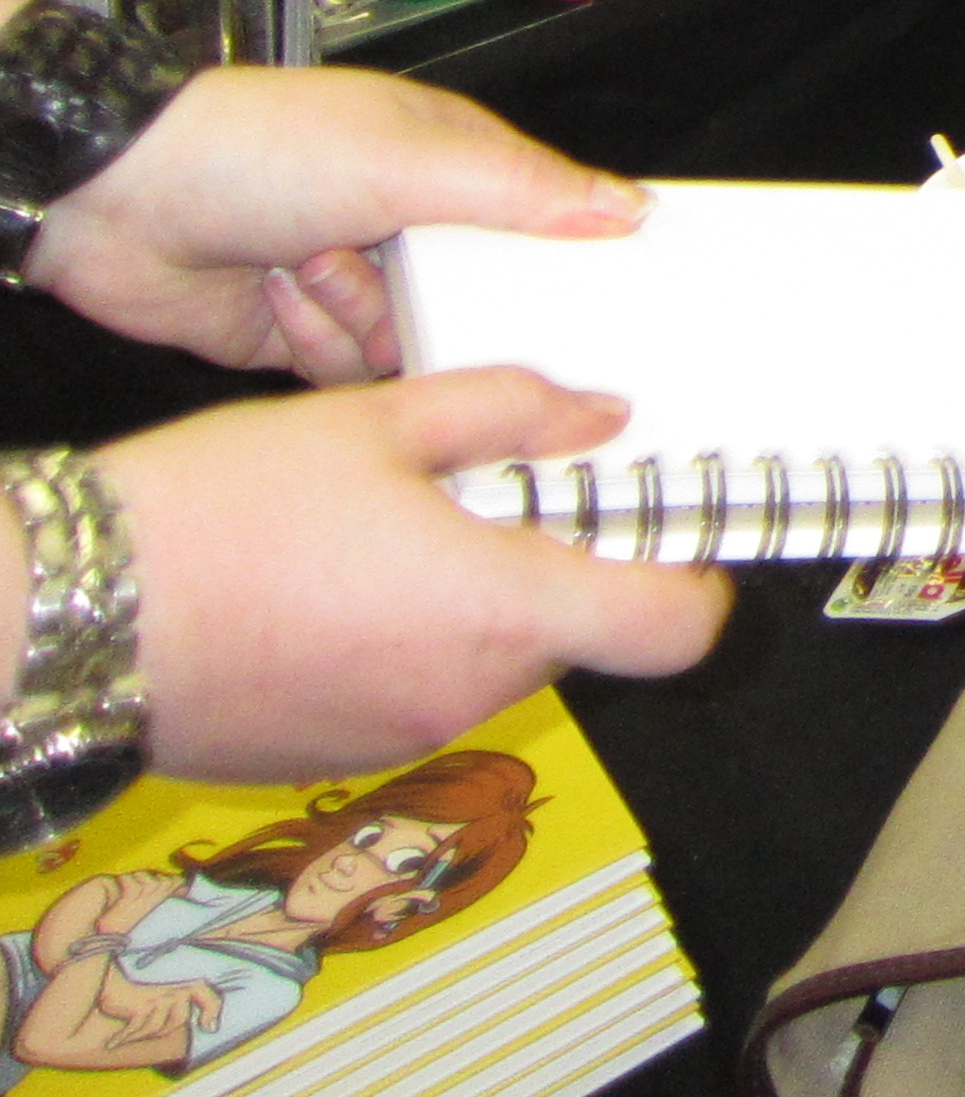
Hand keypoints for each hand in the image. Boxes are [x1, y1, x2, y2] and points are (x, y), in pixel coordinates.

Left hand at [27, 67, 648, 380]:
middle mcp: (407, 224)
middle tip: (432, 300)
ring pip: (412, 344)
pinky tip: (284, 298)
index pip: (544, 220)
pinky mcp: (300, 335)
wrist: (117, 200)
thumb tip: (625, 209)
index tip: (602, 304)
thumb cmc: (257, 146)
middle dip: (451, 307)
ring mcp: (355, 281)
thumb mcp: (410, 160)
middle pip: (480, 298)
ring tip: (315, 268)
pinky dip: (319, 346)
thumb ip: (523, 192)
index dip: (571, 262)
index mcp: (448, 164)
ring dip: (363, 319)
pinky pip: (347, 373)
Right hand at [97, 370, 731, 782]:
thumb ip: (511, 412)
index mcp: (501, 607)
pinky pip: (416, 693)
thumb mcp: (378, 421)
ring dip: (473, 598)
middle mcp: (467, 692)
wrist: (66, 619)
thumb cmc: (219, 513)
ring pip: (493, 659)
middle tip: (489, 486)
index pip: (672, 630)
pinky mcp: (335, 759)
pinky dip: (405, 641)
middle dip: (552, 561)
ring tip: (391, 523)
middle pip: (576, 632)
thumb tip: (601, 418)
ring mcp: (400, 737)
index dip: (691, 579)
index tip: (666, 526)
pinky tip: (336, 582)